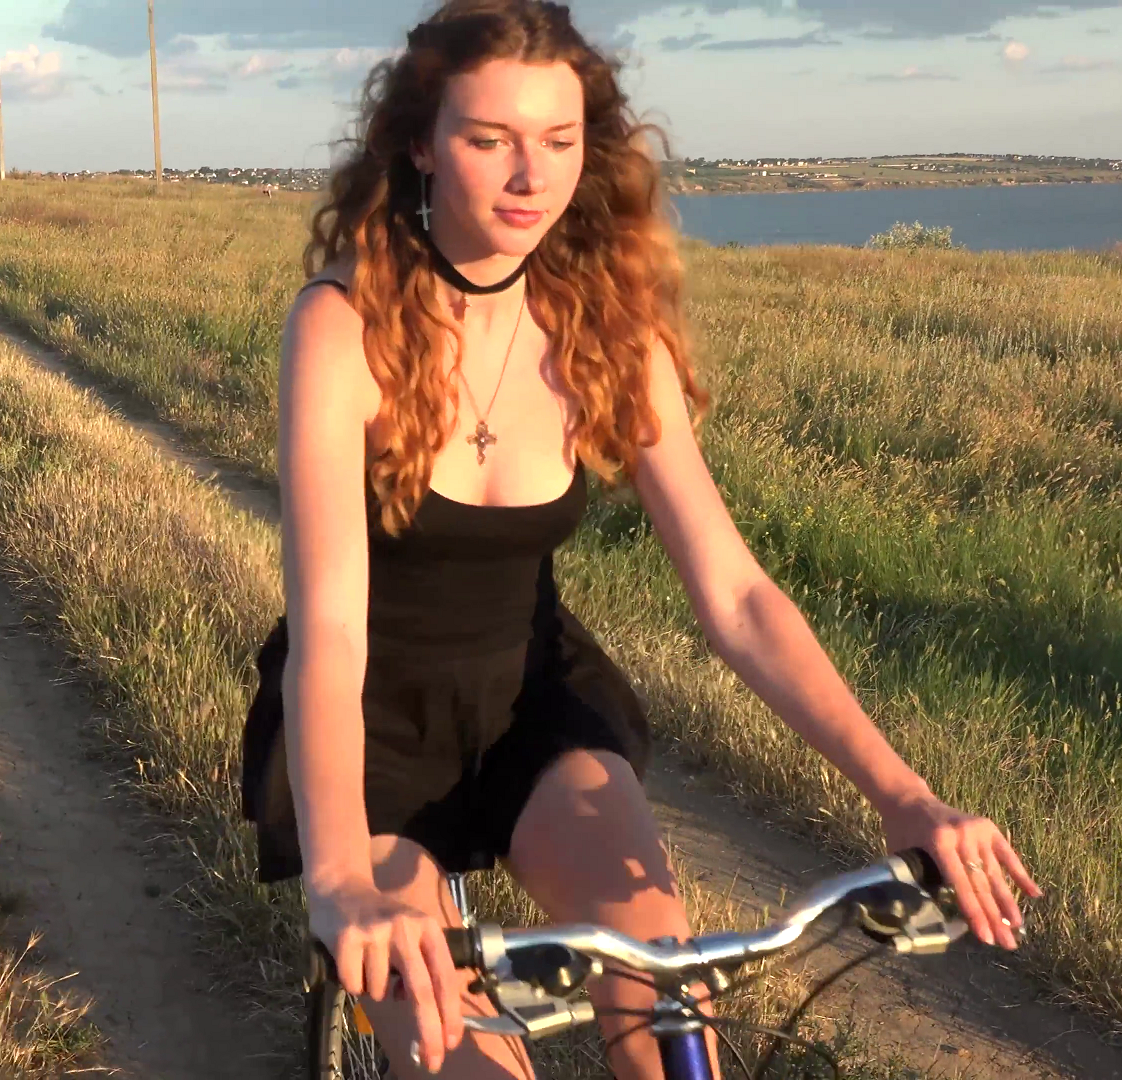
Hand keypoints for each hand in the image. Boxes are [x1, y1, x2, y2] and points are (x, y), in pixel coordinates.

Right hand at [306, 879, 463, 1071]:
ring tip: (368, 961)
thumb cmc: (382, 918)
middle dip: (429, 1030)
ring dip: (374, 988)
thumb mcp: (411, 933)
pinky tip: (351, 958)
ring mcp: (375, 932)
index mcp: (427, 927)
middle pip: (422, 990)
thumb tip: (425, 1013)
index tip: (452, 1042)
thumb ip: (421, 967)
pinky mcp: (347, 939)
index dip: (451, 1012)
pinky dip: (353, 982)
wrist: (341, 886)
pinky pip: (354, 985)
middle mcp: (405, 927)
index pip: (444, 976)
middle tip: (433, 1060)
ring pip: (380, 991)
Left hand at [878, 790, 1042, 949]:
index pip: (960, 885)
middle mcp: (962, 836)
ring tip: (1017, 927)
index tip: (986, 939)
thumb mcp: (902, 856)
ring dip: (1007, 902)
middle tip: (1007, 944)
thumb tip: (935, 920)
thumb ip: (919, 882)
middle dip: (994, 916)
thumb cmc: (901, 832)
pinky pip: (1007, 854)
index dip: (974, 913)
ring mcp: (977, 829)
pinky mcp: (987, 826)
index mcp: (939, 843)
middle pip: (981, 883)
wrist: (909, 799)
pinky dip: (1020, 874)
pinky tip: (1034, 894)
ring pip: (995, 873)